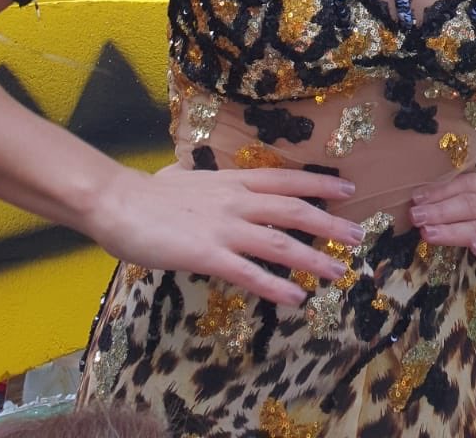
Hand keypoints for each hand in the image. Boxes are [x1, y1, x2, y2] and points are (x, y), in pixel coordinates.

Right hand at [88, 162, 365, 305]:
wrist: (118, 201)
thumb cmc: (147, 192)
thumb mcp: (188, 179)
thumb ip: (207, 184)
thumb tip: (206, 182)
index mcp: (232, 181)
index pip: (285, 180)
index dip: (317, 185)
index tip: (346, 189)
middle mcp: (236, 201)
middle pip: (292, 210)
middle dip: (328, 222)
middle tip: (358, 235)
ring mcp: (224, 227)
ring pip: (279, 242)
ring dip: (313, 257)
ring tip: (339, 270)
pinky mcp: (207, 254)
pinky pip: (248, 272)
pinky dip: (275, 286)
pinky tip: (295, 297)